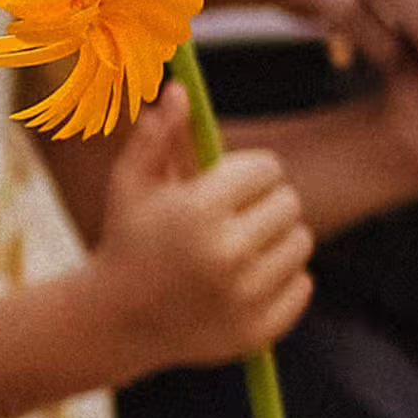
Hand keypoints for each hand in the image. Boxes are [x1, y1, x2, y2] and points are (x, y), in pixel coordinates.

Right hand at [86, 90, 314, 369]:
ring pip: (300, 243)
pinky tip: (246, 282)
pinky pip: (302, 285)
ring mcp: (245, 296)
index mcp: (198, 211)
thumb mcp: (131, 185)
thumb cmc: (125, 240)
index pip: (267, 169)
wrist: (115, 323)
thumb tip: (179, 89)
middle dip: (264, 204)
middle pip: (290, 204)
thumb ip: (157, 138)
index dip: (249, 173)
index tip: (228, 186)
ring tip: (239, 249)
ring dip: (276, 240)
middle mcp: (226, 254)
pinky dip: (282, 280)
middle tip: (233, 218)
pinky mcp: (259, 328)